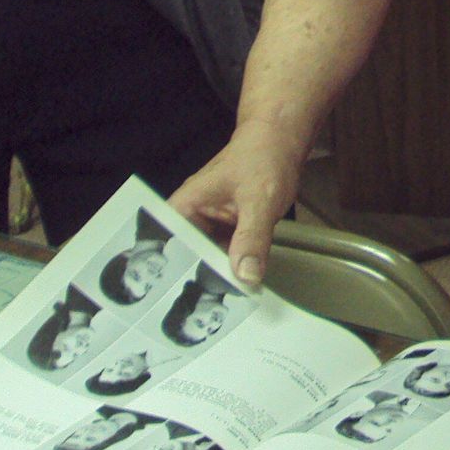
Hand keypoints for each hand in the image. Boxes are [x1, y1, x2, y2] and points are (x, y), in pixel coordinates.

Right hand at [169, 115, 311, 290]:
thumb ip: (252, 237)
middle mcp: (192, 218)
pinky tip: (240, 287)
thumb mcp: (259, 199)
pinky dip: (234, 267)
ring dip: (219, 277)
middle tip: (208, 311)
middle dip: (199, 282)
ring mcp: (211, 224)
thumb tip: (245, 276)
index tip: (175, 303)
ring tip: (224, 307)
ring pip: (209, 259)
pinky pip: (227, 253)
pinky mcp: (229, 228)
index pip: (167, 246)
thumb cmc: (264, 156)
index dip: (169, 274)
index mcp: (185, 207)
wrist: (282, 138)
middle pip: (188, 258)